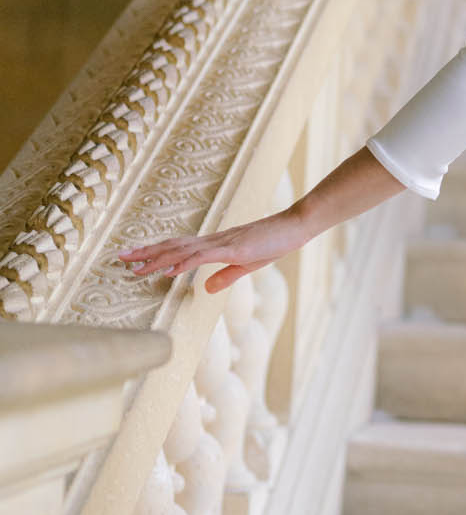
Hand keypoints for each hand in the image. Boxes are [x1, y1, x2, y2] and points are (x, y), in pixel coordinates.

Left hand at [116, 205, 309, 295]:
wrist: (295, 226)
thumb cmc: (274, 242)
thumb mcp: (248, 264)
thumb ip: (226, 276)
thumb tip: (206, 289)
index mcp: (215, 245)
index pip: (178, 247)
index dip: (155, 252)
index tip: (133, 257)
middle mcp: (213, 241)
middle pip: (172, 246)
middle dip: (146, 252)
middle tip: (120, 258)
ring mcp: (222, 243)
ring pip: (182, 250)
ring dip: (157, 258)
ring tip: (135, 266)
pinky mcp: (233, 248)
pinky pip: (203, 256)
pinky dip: (183, 262)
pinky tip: (169, 269)